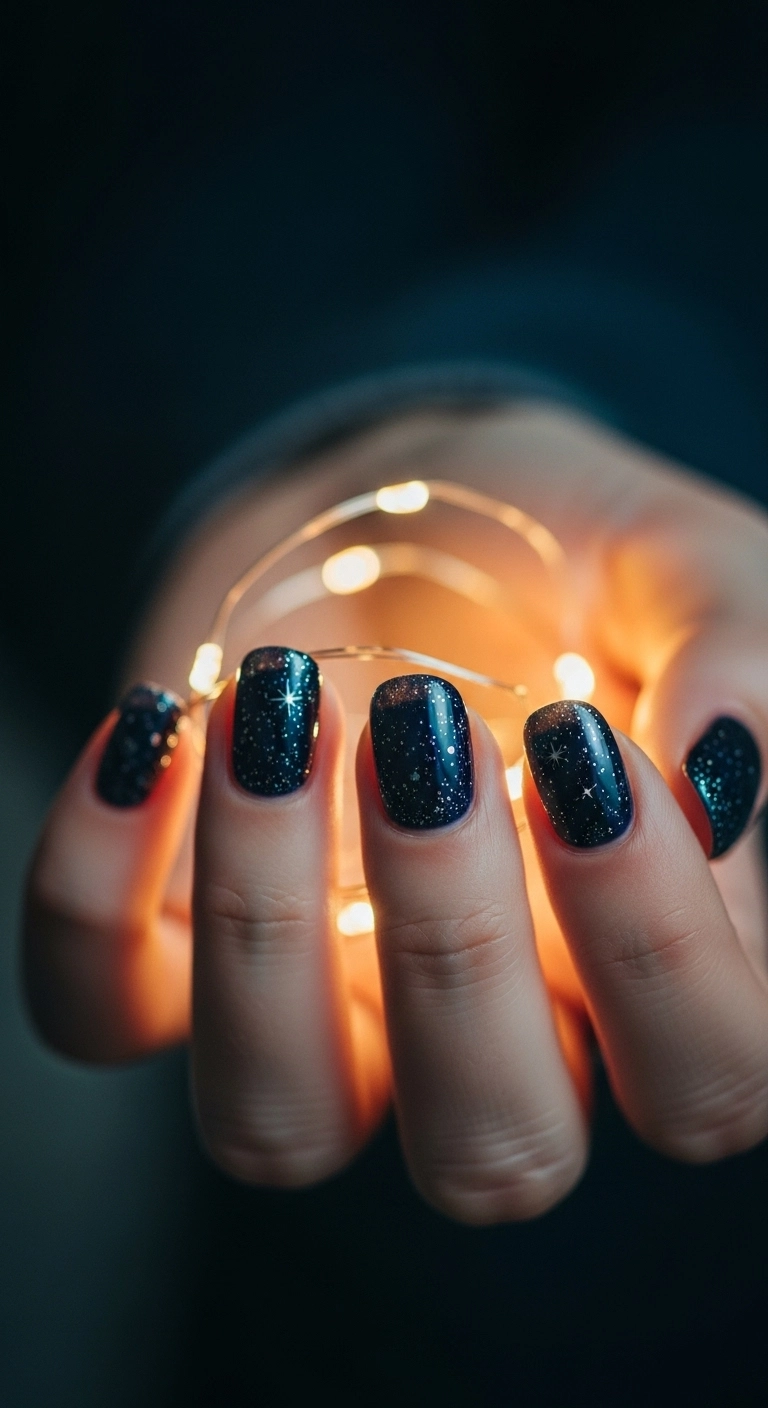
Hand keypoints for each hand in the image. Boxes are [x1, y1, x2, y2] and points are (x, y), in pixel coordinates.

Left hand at [24, 404, 767, 1221]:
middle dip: (458, 944)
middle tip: (426, 725)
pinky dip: (89, 880)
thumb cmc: (579, 560)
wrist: (417, 509)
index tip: (588, 738)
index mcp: (644, 976)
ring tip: (277, 715)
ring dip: (263, 923)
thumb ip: (732, 658)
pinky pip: (95, 1004)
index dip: (657, 939)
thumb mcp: (685, 568)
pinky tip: (156, 726)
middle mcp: (490, 1038)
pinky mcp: (166, 959)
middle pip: (496, 1147)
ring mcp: (321, 1017)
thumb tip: (715, 782)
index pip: (704, 1076)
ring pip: (280, 1121)